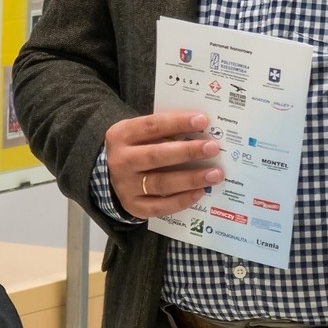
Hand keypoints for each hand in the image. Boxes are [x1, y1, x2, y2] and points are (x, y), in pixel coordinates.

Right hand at [105, 111, 222, 217]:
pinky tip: (200, 193)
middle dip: (187, 151)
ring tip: (214, 174)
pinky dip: (182, 200)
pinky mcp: (134, 206)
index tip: (202, 121)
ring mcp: (126, 186)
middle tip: (213, 148)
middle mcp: (121, 161)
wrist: (112, 175)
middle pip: (156, 156)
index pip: (152, 126)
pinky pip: (161, 206)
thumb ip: (164, 132)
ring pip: (161, 183)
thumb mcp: (141, 134)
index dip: (177, 123)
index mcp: (121, 135)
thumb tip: (201, 132)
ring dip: (191, 178)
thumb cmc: (136, 148)